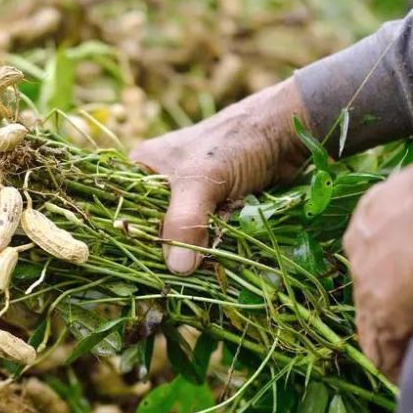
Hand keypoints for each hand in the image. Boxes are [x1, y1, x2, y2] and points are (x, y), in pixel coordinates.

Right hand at [131, 79, 310, 273]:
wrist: (288, 133)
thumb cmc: (237, 142)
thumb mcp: (203, 180)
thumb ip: (185, 221)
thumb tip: (177, 268)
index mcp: (144, 168)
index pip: (123, 211)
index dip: (129, 240)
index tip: (137, 269)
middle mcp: (163, 184)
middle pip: (153, 230)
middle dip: (164, 252)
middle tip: (170, 278)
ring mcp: (191, 198)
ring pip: (181, 237)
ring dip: (191, 255)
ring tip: (195, 275)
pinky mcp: (216, 210)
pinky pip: (205, 238)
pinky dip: (211, 250)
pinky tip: (213, 266)